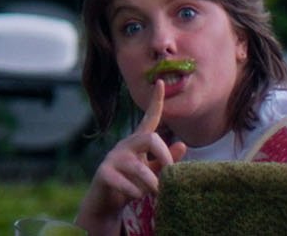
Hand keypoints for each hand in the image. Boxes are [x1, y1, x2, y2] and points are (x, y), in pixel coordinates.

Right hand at [75, 82, 186, 234]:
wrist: (105, 204)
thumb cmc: (131, 186)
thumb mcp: (151, 173)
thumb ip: (165, 161)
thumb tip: (183, 144)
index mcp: (138, 143)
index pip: (149, 119)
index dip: (155, 101)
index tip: (159, 82)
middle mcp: (125, 145)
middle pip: (150, 138)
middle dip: (165, 156)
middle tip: (170, 175)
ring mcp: (112, 158)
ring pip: (140, 168)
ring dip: (152, 185)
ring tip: (155, 194)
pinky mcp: (103, 173)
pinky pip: (128, 184)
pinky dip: (137, 193)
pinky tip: (135, 196)